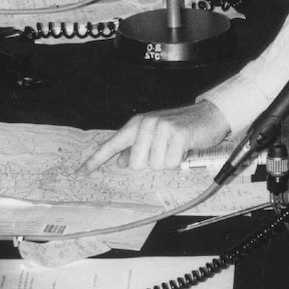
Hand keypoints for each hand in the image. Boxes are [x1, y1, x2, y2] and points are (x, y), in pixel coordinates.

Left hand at [80, 101, 230, 172]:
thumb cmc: (181, 128)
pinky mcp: (177, 134)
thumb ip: (136, 148)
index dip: (95, 161)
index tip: (80, 174)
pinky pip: (171, 163)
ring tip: (176, 148)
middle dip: (152, 163)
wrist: (208, 115)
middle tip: (165, 151)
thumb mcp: (155, 136)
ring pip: (155, 165)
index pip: (111, 145)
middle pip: (137, 164)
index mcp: (137, 124)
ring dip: (168, 161)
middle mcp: (146, 124)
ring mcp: (161, 128)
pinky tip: (184, 148)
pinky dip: (179, 160)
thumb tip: (120, 161)